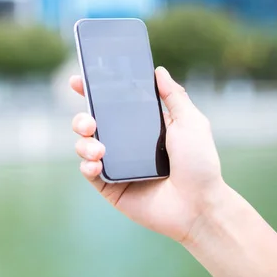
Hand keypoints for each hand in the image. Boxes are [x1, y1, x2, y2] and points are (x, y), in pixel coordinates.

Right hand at [71, 67, 226, 242]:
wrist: (199, 204)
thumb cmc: (200, 164)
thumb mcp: (191, 122)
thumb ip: (174, 96)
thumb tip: (158, 71)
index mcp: (142, 125)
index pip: (112, 104)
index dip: (92, 92)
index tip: (77, 81)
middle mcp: (125, 143)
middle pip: (91, 123)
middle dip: (81, 118)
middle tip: (89, 122)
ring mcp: (116, 164)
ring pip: (84, 145)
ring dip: (83, 142)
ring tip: (99, 149)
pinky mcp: (110, 186)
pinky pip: (88, 171)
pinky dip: (86, 165)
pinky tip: (96, 163)